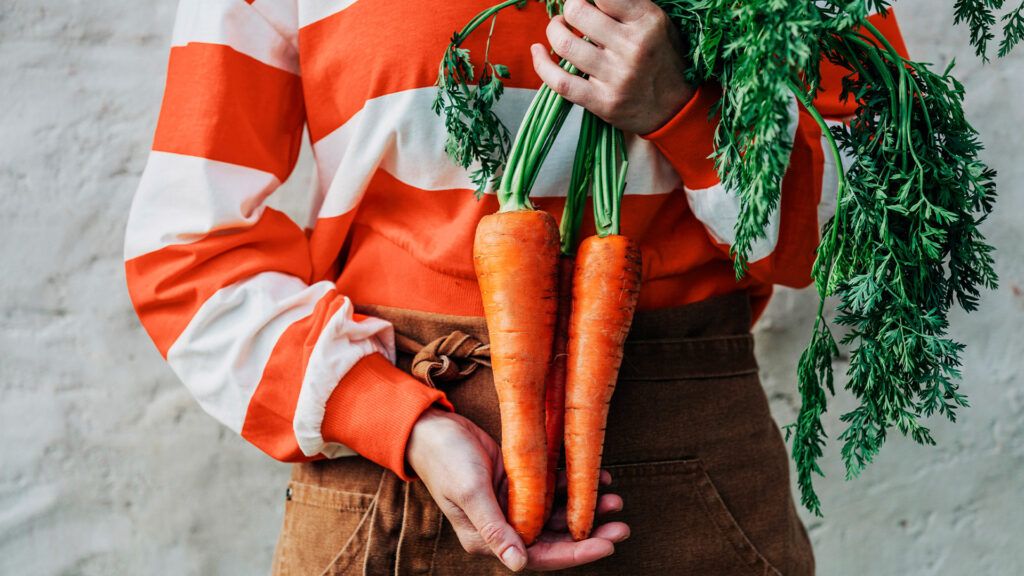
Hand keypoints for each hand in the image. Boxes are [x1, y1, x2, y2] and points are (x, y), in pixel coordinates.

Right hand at [406, 408, 629, 571]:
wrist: (430, 427)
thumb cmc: (445, 460)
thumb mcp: (470, 493)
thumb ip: (495, 529)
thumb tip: (518, 564)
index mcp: (490, 538)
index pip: (540, 555)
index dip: (576, 553)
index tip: (608, 544)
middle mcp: (504, 525)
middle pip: (555, 537)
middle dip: (590, 531)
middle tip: (622, 523)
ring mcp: (512, 503)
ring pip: (557, 513)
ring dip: (585, 506)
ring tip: (614, 497)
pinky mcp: (518, 481)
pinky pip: (552, 488)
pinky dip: (573, 484)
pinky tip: (593, 476)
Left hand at [531, 0, 694, 134]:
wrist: (676, 109)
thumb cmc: (662, 59)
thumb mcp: (657, 23)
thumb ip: (626, 6)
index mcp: (647, 21)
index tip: (584, 0)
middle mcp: (632, 47)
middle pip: (577, 12)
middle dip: (567, 9)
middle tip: (570, 14)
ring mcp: (616, 77)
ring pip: (564, 44)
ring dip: (553, 31)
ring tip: (558, 29)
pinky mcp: (603, 102)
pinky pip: (560, 81)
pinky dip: (541, 64)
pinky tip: (537, 52)